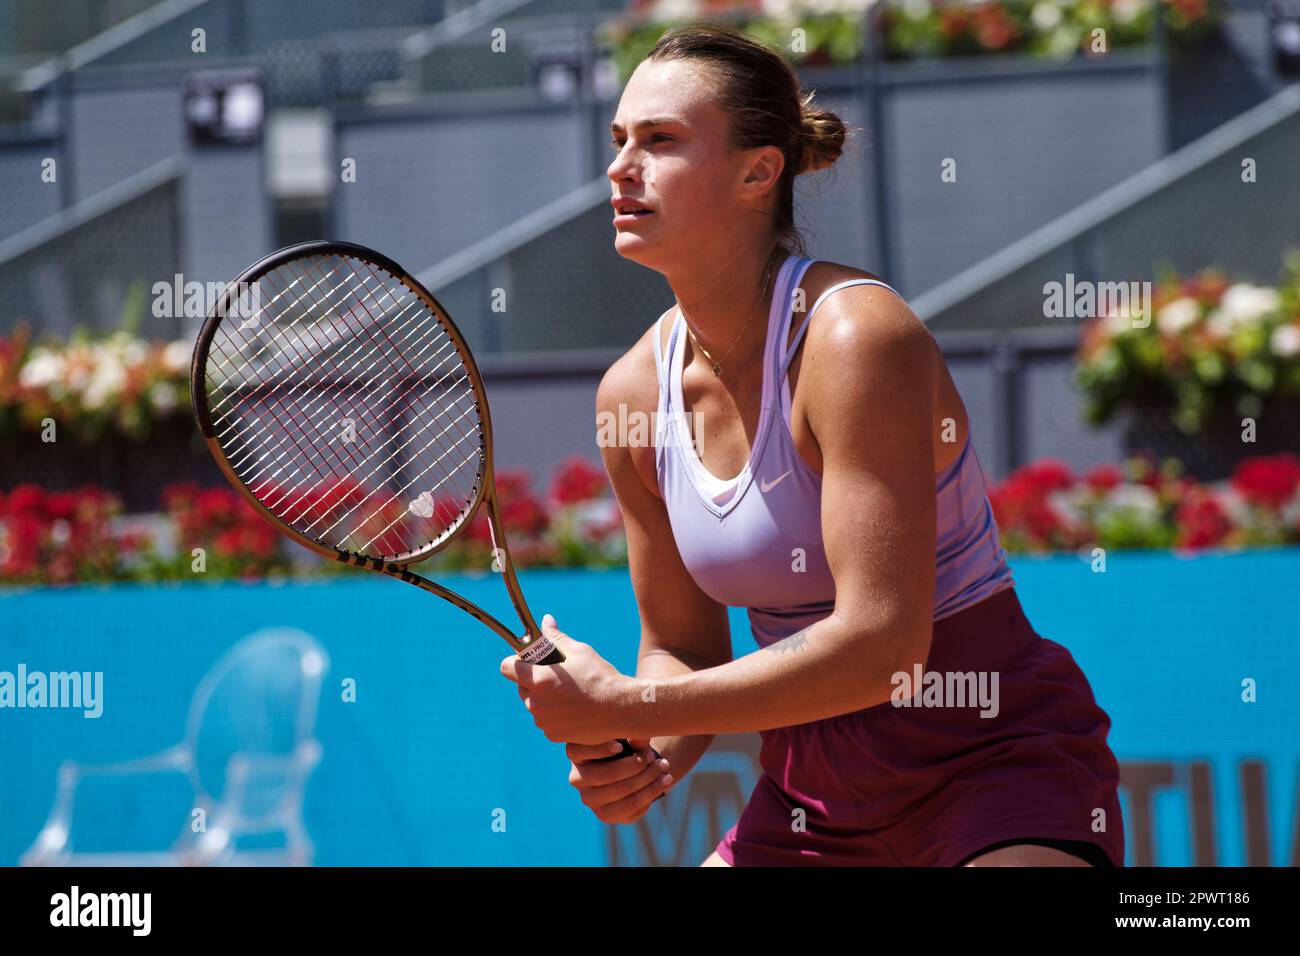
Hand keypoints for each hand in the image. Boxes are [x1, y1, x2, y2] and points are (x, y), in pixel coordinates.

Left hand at [500, 613, 636, 744]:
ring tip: (569, 692)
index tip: (529, 660)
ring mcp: (543, 721)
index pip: (507, 668)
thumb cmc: (600, 677)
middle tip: (557, 675)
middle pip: (521, 687)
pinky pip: (546, 720)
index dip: (515, 662)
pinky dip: (555, 714)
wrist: (621, 709)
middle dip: (534, 679)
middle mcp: (535, 703)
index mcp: (538, 679)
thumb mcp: (579, 651)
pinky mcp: (553, 735)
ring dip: (544, 698)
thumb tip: (546, 621)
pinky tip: (574, 708)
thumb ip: (556, 638)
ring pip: (534, 704)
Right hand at [566, 738, 673, 823]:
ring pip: (620, 791)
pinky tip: (665, 780)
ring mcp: (590, 799)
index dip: (599, 749)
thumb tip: (641, 736)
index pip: (577, 751)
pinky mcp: (606, 815)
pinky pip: (631, 806)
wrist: (633, 768)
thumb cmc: (626, 744)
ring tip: (664, 766)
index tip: (620, 745)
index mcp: (576, 754)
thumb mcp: (628, 736)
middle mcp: (577, 779)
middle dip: (634, 765)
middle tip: (652, 756)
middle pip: (604, 775)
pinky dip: (652, 792)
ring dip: (646, 778)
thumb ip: (633, 735)